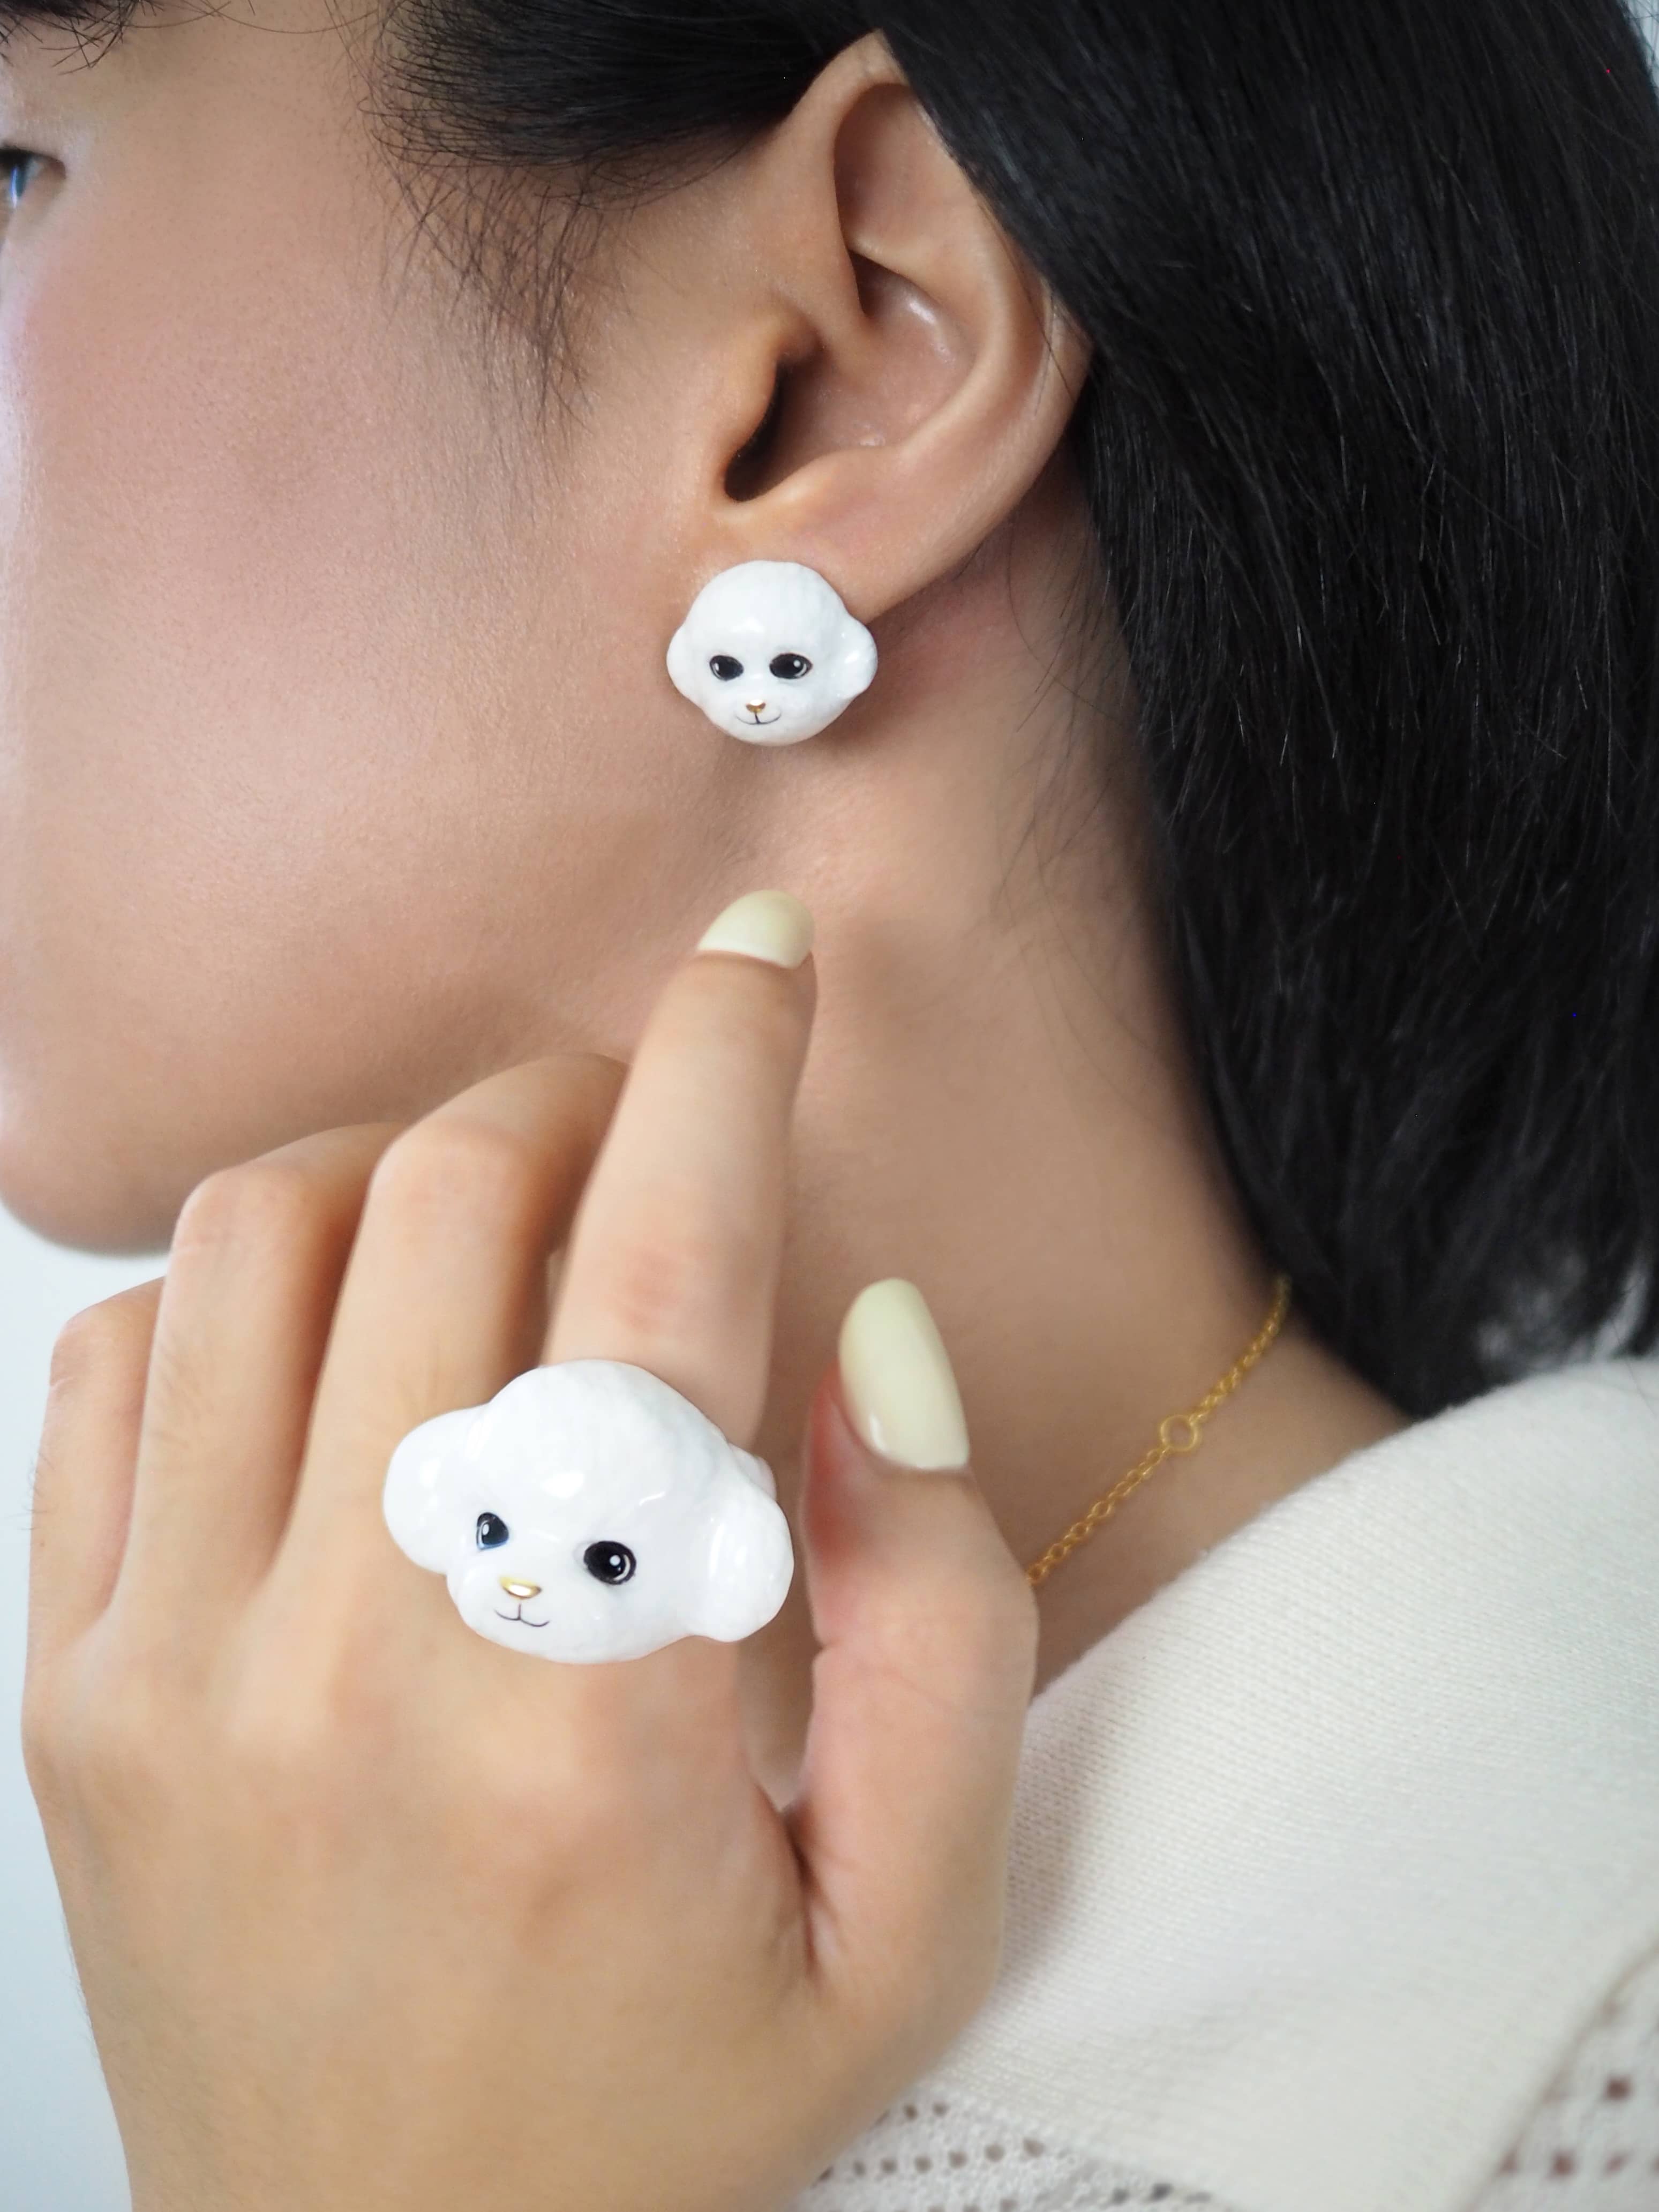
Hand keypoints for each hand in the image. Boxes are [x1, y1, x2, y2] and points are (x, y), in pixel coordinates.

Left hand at [20, 892, 1039, 2211]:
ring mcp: (172, 1669)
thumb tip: (864, 1343)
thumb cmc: (669, 2107)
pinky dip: (235, 1287)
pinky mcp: (67, 1690)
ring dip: (404, 1160)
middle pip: (454, 1197)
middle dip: (580, 1091)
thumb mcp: (911, 1917)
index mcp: (597, 1722)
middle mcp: (360, 1661)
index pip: (666, 1271)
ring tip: (492, 1220)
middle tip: (645, 1125)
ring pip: (260, 1234)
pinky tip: (337, 1352)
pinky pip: (109, 1362)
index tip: (758, 956)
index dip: (726, 1062)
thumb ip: (943, 1612)